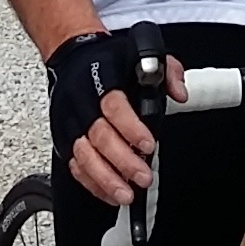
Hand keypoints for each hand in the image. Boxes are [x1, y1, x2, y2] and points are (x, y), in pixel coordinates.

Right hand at [46, 25, 182, 204]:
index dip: (130, 128)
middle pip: (99, 137)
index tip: (149, 145)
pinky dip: (92, 183)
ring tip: (126, 194)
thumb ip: (166, 71)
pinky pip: (75, 165)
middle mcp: (82, 103)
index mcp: (102, 80)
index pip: (114, 107)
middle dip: (122, 161)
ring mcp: (71, 123)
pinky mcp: (65, 138)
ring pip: (83, 156)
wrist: (72, 54)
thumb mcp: (143, 51)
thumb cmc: (109, 59)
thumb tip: (180, 93)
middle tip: (143, 177)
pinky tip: (110, 194)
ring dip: (105, 179)